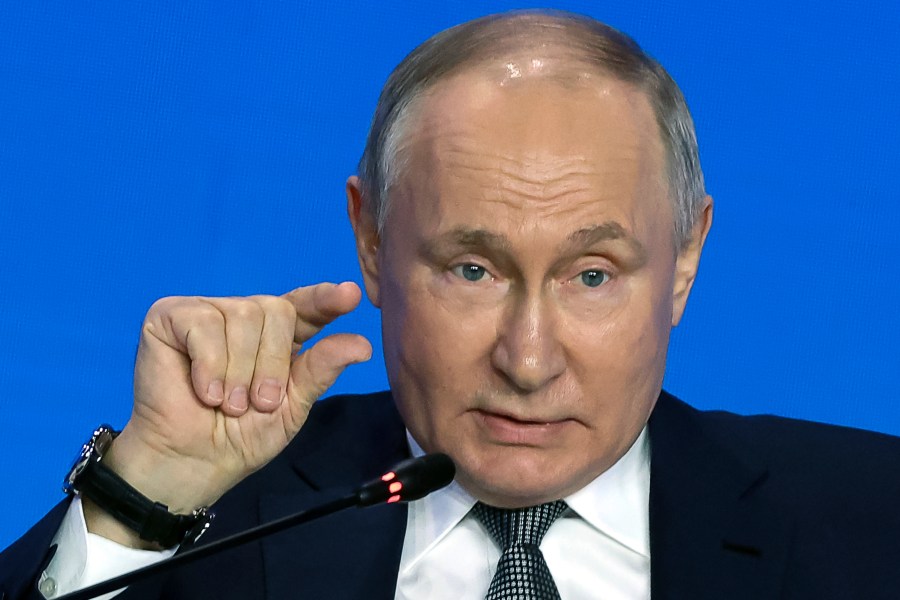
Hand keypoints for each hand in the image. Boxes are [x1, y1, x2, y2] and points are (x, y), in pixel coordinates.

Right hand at [93, 282, 370, 536]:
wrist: (191, 462)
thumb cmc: (241, 436)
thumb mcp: (292, 405)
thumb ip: (321, 369)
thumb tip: (364, 345)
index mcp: (278, 335)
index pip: (307, 305)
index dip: (326, 299)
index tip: (351, 295)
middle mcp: (245, 315)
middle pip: (276, 310)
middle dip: (271, 364)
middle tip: (254, 403)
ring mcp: (208, 311)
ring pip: (242, 315)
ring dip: (238, 372)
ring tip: (226, 402)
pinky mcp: (170, 316)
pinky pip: (203, 323)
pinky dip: (209, 364)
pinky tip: (203, 390)